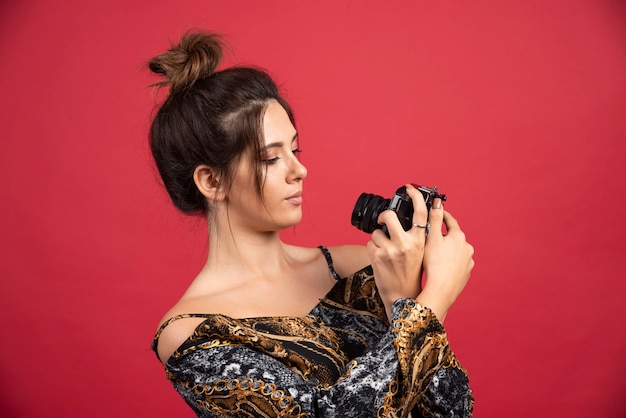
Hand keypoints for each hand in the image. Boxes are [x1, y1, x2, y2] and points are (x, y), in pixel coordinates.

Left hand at [367, 184, 429, 318]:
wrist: (403, 295)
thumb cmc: (412, 273)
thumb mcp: (421, 252)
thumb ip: (415, 235)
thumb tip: (404, 219)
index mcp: (420, 241)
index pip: (420, 213)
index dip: (415, 196)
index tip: (409, 188)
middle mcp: (406, 244)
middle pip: (389, 215)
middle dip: (383, 216)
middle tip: (383, 219)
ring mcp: (391, 250)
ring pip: (377, 231)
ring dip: (378, 238)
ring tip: (386, 250)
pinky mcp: (378, 256)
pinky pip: (370, 243)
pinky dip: (373, 248)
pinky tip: (381, 259)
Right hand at [417, 199, 473, 321]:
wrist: (442, 289)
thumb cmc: (435, 264)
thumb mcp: (431, 238)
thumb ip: (434, 218)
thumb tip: (437, 202)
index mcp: (458, 236)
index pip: (450, 221)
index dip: (442, 216)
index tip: (436, 213)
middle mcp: (466, 247)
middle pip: (453, 236)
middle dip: (443, 235)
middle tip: (430, 237)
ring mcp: (468, 261)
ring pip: (456, 251)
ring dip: (448, 249)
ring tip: (434, 254)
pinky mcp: (466, 273)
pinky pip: (457, 264)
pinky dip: (450, 262)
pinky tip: (440, 266)